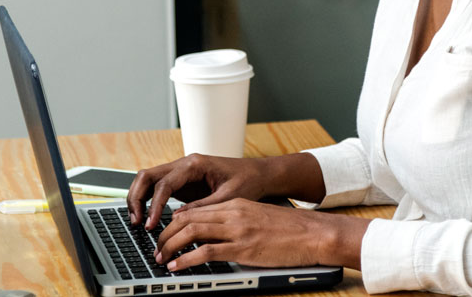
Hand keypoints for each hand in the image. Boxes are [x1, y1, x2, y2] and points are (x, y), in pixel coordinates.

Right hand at [127, 154, 269, 229]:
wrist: (258, 174)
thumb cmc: (247, 181)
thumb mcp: (228, 197)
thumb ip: (202, 208)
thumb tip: (177, 219)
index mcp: (195, 164)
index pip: (165, 184)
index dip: (154, 205)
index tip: (151, 224)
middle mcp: (184, 164)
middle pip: (147, 175)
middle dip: (137, 198)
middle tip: (137, 222)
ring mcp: (181, 172)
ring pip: (148, 179)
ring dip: (139, 198)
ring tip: (138, 221)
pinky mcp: (182, 181)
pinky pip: (157, 187)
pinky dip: (148, 200)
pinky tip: (148, 217)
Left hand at [153, 199, 368, 270]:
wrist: (314, 233)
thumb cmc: (292, 230)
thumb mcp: (260, 218)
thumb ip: (239, 222)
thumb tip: (220, 234)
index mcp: (237, 205)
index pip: (196, 210)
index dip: (175, 222)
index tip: (166, 234)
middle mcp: (233, 213)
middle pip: (188, 219)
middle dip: (166, 235)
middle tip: (157, 249)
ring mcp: (237, 230)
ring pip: (192, 232)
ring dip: (171, 247)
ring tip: (161, 259)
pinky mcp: (242, 248)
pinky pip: (205, 252)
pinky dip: (186, 260)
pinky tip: (177, 267)